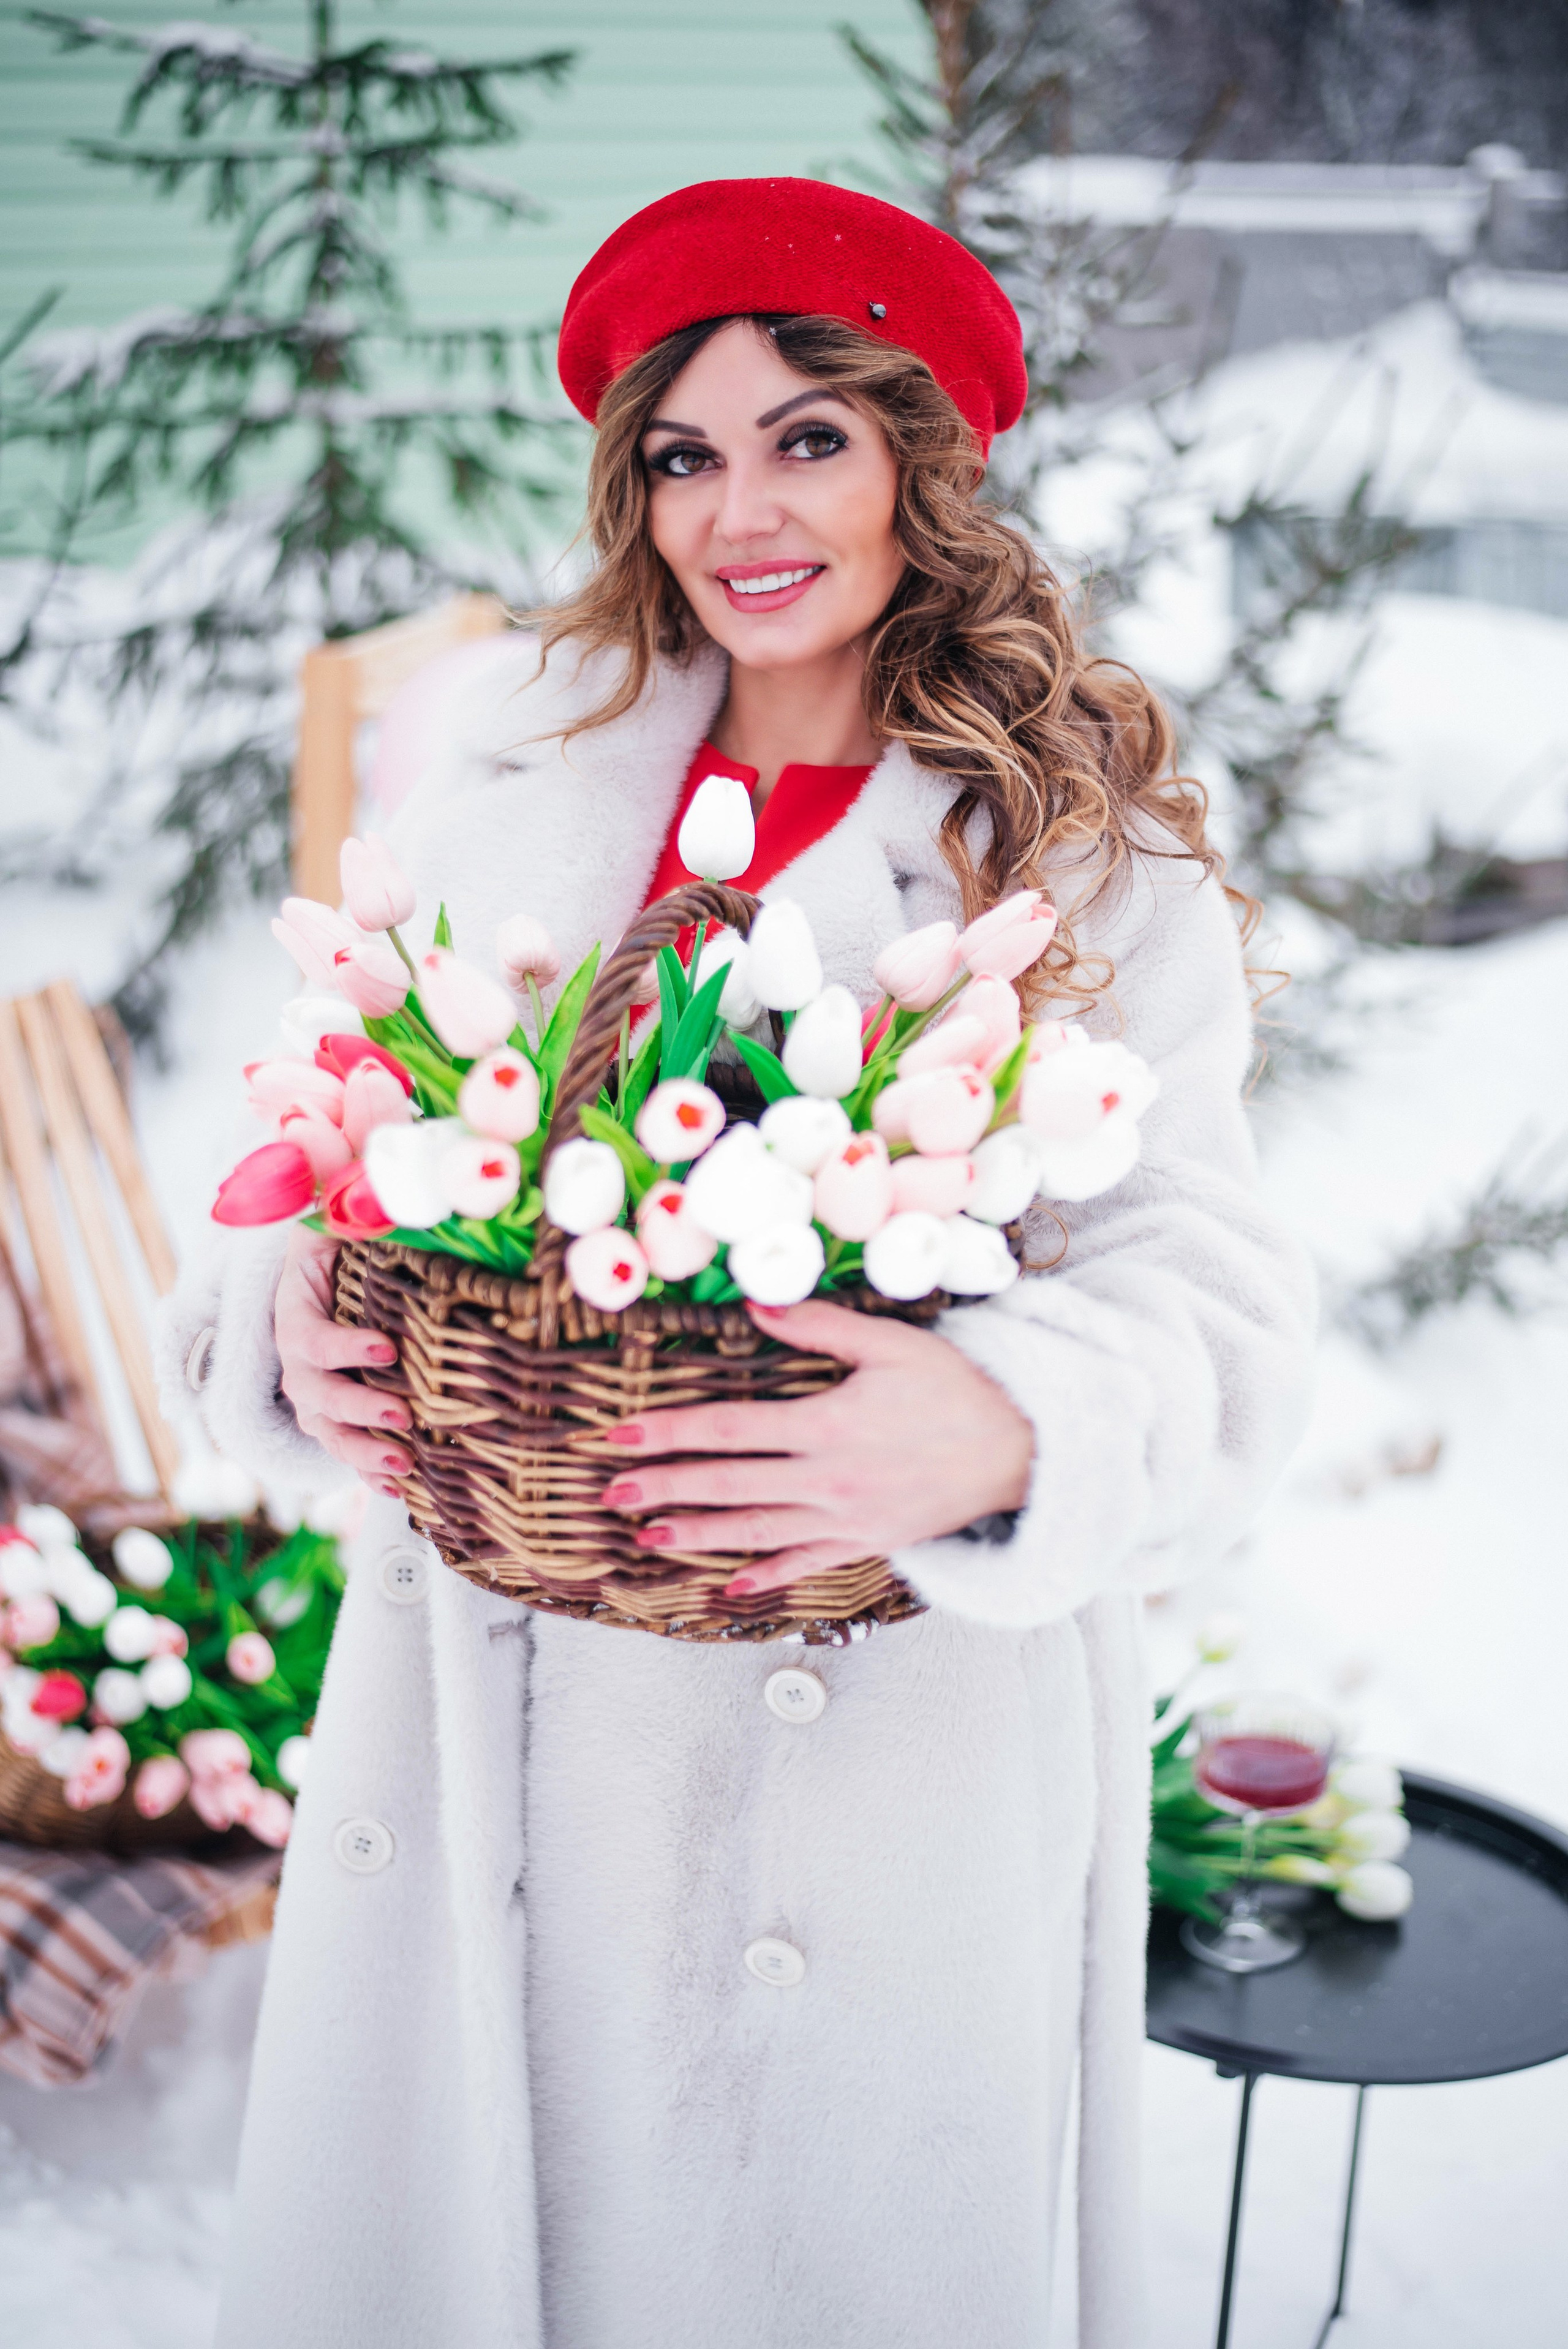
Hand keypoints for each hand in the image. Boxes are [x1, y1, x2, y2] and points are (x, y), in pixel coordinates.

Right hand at [274, 1223, 411, 1495]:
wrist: (335, 1257)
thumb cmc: (344, 1232)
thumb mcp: (343, 1210)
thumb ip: (354, 1201)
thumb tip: (376, 1172)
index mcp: (295, 1306)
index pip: (307, 1336)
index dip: (342, 1347)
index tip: (386, 1348)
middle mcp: (297, 1353)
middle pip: (312, 1393)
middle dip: (356, 1408)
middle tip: (402, 1413)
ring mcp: (312, 1384)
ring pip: (323, 1428)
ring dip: (360, 1450)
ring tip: (402, 1465)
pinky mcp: (332, 1407)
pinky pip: (341, 1445)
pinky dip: (366, 1470)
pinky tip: (399, 1489)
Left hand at [598, 1299, 1032, 1595]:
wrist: (1022, 1451)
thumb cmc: (958, 1390)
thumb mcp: (892, 1344)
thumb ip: (819, 1326)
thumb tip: (756, 1304)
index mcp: (827, 1425)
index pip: (728, 1430)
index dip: (670, 1432)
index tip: (622, 1436)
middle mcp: (828, 1480)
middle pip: (728, 1484)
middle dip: (663, 1488)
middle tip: (609, 1495)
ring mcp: (846, 1519)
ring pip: (756, 1531)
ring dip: (697, 1534)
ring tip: (647, 1538)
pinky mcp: (868, 1542)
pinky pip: (807, 1565)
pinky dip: (766, 1578)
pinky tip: (729, 1587)